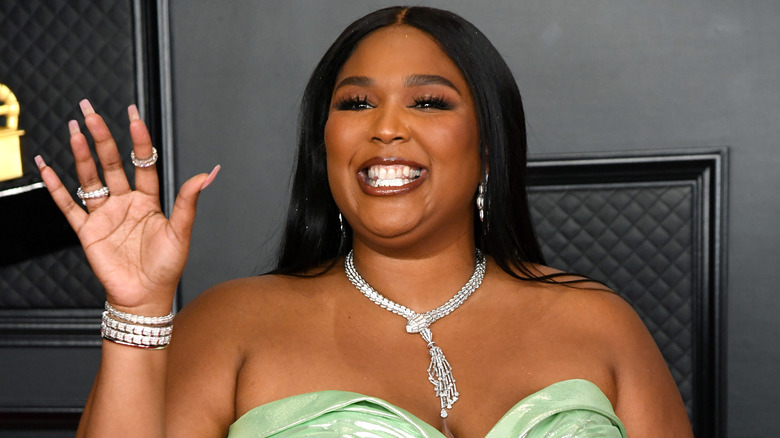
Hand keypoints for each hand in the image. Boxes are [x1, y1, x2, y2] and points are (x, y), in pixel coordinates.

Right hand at [36, 100, 219, 315]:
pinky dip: (56, 187)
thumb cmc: (166, 267)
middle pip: (111, 163)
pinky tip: (47, 167)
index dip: (138, 140)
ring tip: (73, 130)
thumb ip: (189, 200)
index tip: (133, 115)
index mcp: (148, 200)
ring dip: (81, 155)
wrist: (146, 297)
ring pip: (89, 178)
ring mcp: (104, 215)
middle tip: (90, 112)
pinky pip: (68, 206)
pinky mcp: (87, 231)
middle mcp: (125, 203)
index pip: (142, 163)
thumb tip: (209, 173)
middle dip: (101, 137)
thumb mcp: (181, 231)